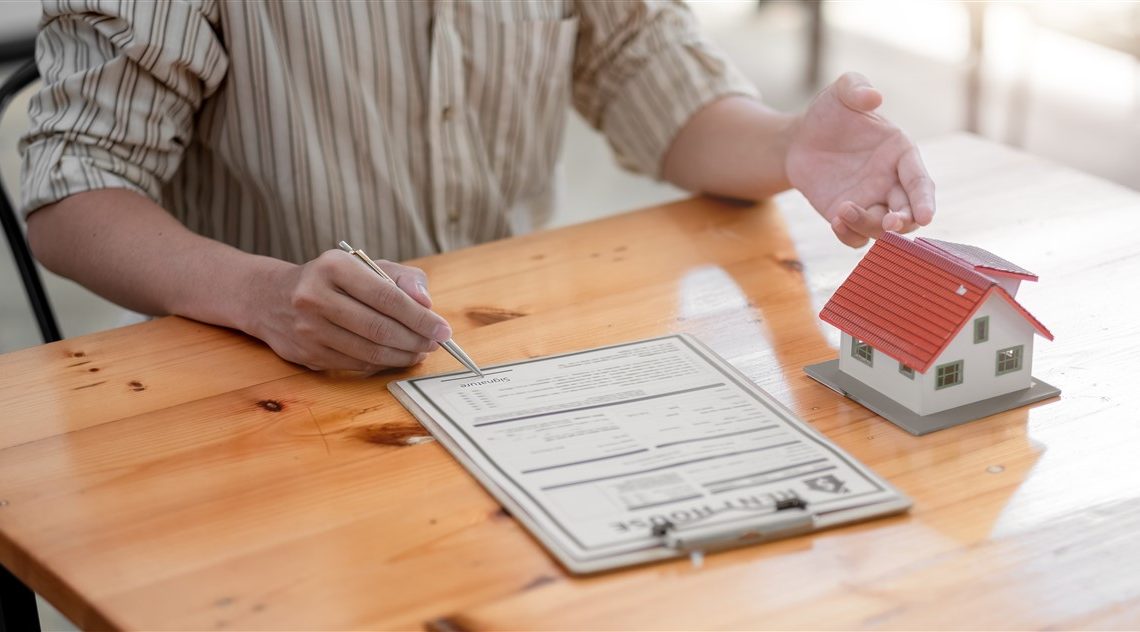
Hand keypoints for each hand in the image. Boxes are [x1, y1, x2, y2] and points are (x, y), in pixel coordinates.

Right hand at [248, 249, 449, 371]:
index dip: (420, 318)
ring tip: (419, 352)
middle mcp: (315, 297)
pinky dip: (382, 365)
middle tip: (434, 344)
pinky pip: (355, 365)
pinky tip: (395, 357)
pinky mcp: (307, 354)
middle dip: (415, 340)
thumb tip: (426, 304)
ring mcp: (308, 329)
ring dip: (402, 356)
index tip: (443, 329)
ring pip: (369, 352)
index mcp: (334, 267)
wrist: (272, 298)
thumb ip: (402, 279)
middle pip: (380, 329)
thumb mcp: (365, 265)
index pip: (387, 298)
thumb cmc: (331, 279)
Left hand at [786, 72, 935, 247]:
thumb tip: (874, 96)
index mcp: (901, 154)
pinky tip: (835, 221)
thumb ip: (856, 88)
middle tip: (890, 223)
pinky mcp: (846, 215)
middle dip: (903, 222)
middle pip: (907, 212)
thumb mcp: (840, 92)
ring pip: (881, 228)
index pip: (920, 181)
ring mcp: (870, 201)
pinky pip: (855, 236)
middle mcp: (891, 182)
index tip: (925, 216)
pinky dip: (849, 235)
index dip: (924, 200)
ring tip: (843, 211)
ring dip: (869, 226)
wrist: (799, 139)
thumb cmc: (828, 113)